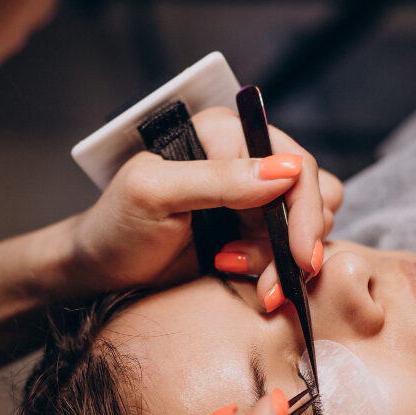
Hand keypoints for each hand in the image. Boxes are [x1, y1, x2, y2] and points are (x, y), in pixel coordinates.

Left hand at [70, 106, 343, 293]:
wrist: (103, 271)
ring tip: (237, 270)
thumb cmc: (116, 226)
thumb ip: (216, 179)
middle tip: (273, 279)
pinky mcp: (252, 233)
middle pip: (312, 193)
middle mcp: (245, 160)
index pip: (293, 163)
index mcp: (223, 135)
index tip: (300, 255)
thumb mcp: (155, 194)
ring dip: (283, 259)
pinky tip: (242, 278)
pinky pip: (289, 250)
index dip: (304, 211)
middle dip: (297, 241)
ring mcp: (252, 199)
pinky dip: (277, 271)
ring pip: (306, 225)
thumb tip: (284, 170)